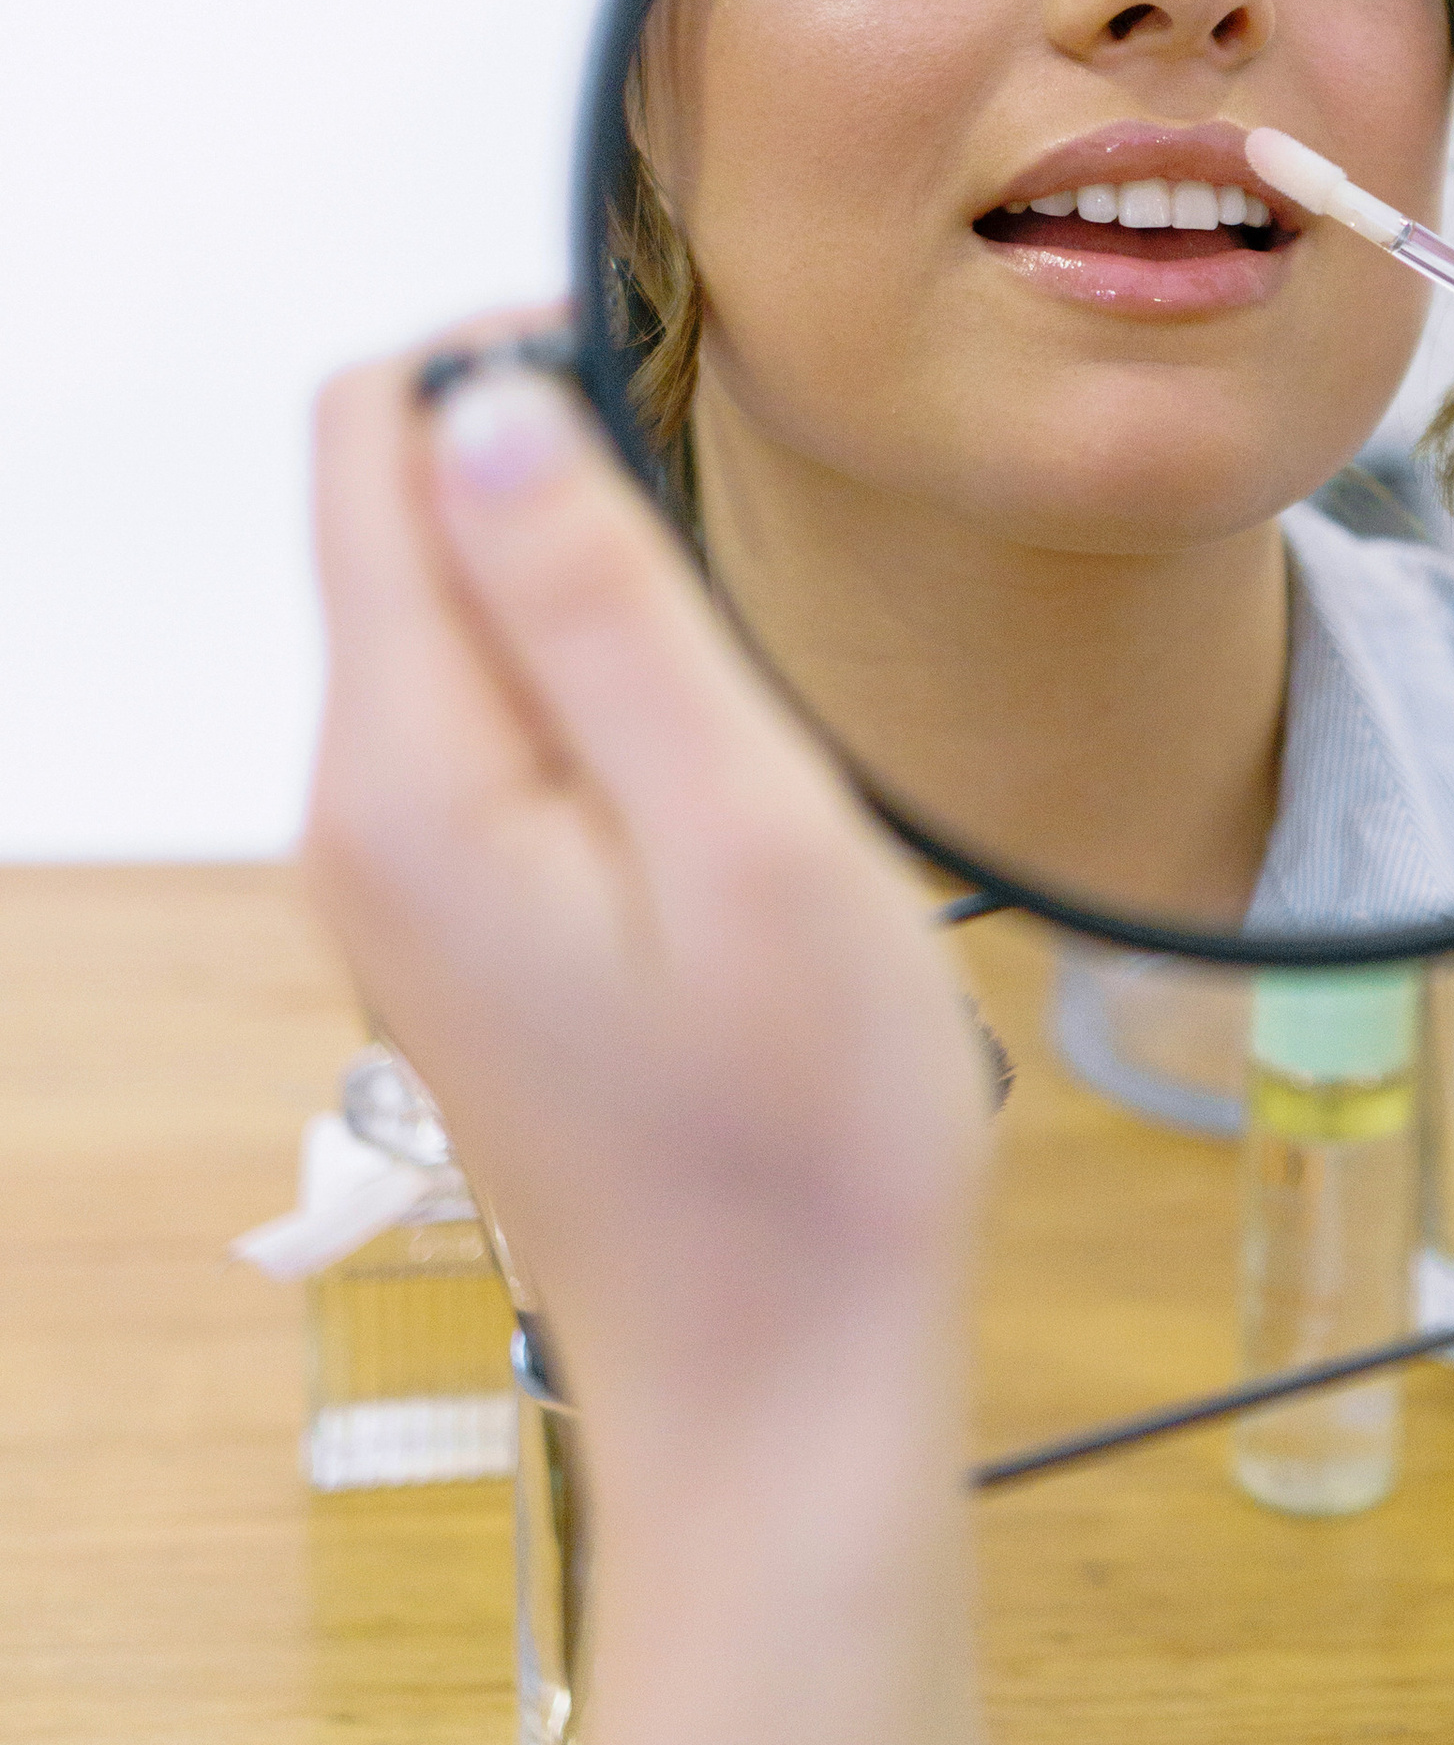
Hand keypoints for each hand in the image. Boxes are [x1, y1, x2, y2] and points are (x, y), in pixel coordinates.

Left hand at [303, 329, 995, 1475]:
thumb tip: (494, 407)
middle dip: (562, 469)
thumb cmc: (803, 1141)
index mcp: (408, 770)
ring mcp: (402, 877)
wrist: (782, 1390)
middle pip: (403, 518)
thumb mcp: (748, 834)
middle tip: (753, 552)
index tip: (683, 389)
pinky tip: (723, 777)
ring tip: (756, 678)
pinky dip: (599, 688)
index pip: (370, 439)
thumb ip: (611, 609)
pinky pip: (498, 725)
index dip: (513, 354)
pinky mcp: (463, 924)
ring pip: (458, 619)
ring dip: (593, 587)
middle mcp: (361, 811)